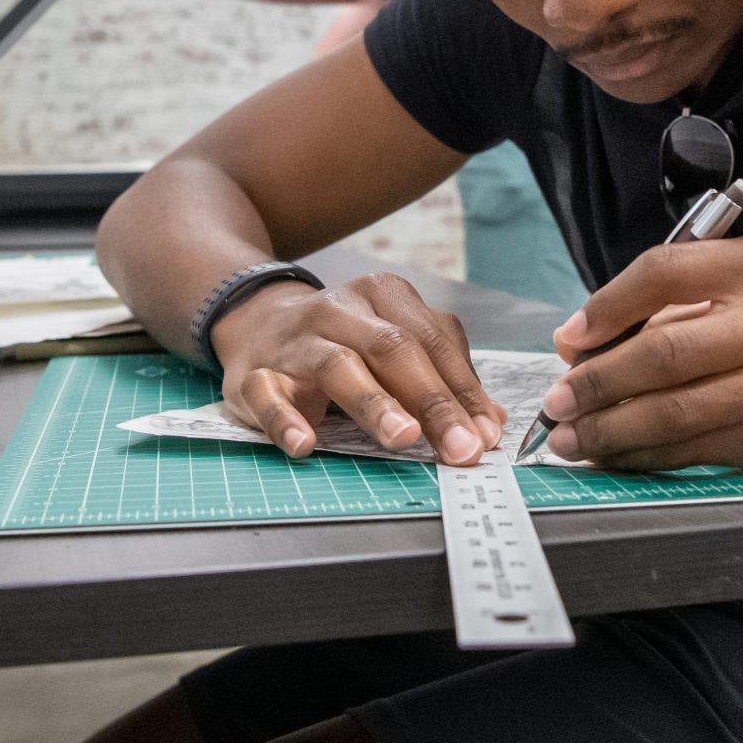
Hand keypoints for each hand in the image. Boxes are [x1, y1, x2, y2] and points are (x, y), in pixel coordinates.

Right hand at [207, 273, 508, 465]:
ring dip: (374, 404)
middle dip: (432, 401)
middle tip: (460, 447)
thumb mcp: (393, 347)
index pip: (432, 341)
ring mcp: (295, 341)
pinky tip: (305, 443)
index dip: (463, 391)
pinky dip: (285, 420)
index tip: (486, 436)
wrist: (258, 323)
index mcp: (383, 295)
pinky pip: (267, 394)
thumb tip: (489, 423)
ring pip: (337, 366)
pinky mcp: (253, 373)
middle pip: (392, 349)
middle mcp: (339, 309)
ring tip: (403, 438)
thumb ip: (440, 379)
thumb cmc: (343, 343)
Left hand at [539, 235, 742, 473]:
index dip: (606, 307)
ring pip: (681, 415)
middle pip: (666, 353)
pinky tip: (622, 457)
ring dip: (614, 431)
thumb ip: (688, 290)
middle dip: (597, 383)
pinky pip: (707, 454)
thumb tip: (587, 337)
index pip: (667, 272)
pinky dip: (653, 458)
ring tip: (572, 439)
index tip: (568, 339)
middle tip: (556, 401)